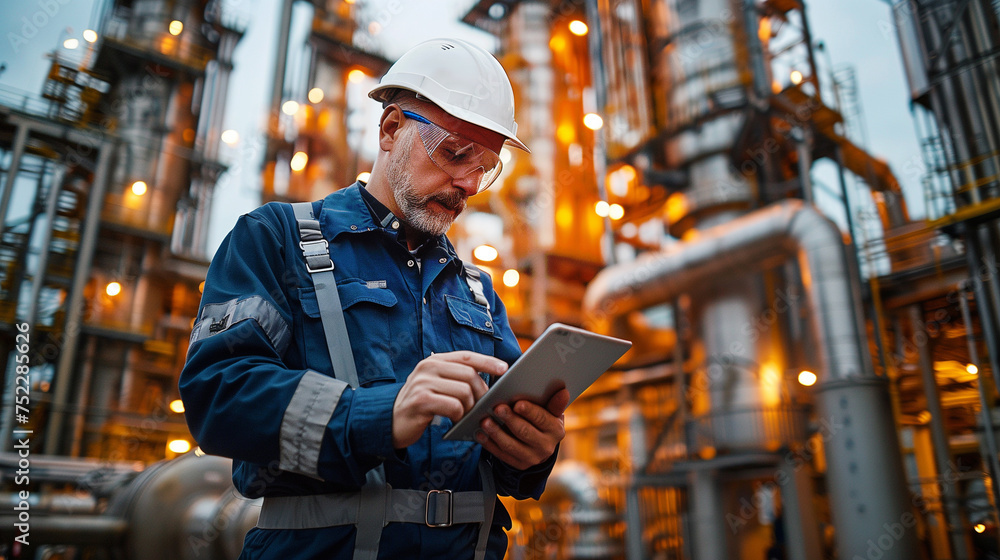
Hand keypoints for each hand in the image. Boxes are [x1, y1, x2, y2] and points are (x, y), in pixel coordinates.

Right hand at [392, 351, 507, 448]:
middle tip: (479, 406)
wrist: (390, 420)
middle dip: (480, 393)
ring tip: (464, 415)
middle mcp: (428, 367)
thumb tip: (486, 382)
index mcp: (434, 361)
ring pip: (464, 391)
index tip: (504, 368)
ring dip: (469, 407)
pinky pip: (453, 406)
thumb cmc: (420, 404)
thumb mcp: (436, 384)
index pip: (467, 356)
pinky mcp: (421, 401)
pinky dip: (459, 415)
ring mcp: (423, 383)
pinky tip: (453, 420)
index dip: (488, 361)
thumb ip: (455, 378)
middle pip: (469, 375)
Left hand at [476, 388, 568, 469]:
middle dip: (510, 419)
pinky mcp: (518, 464)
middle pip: (525, 432)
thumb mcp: (552, 412)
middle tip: (497, 408)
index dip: (530, 412)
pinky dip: (489, 444)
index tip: (517, 404)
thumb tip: (564, 392)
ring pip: (510, 445)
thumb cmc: (544, 420)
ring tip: (485, 421)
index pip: (542, 419)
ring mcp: (531, 458)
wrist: (541, 444)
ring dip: (496, 432)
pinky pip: (501, 454)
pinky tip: (480, 434)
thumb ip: (555, 403)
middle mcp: (546, 447)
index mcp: (556, 431)